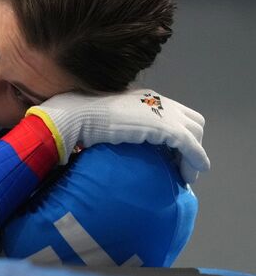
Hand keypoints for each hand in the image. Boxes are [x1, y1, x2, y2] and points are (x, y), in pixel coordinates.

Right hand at [26, 89, 209, 182]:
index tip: (171, 156)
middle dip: (193, 144)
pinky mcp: (164, 127)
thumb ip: (121, 126)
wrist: (79, 116)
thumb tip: (117, 140)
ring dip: (194, 156)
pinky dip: (195, 160)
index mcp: (145, 98)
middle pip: (192, 121)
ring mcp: (163, 112)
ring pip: (195, 133)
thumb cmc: (84, 118)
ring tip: (185, 177)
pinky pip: (189, 145)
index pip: (175, 113)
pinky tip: (190, 176)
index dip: (179, 135)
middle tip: (181, 167)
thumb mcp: (108, 121)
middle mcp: (158, 101)